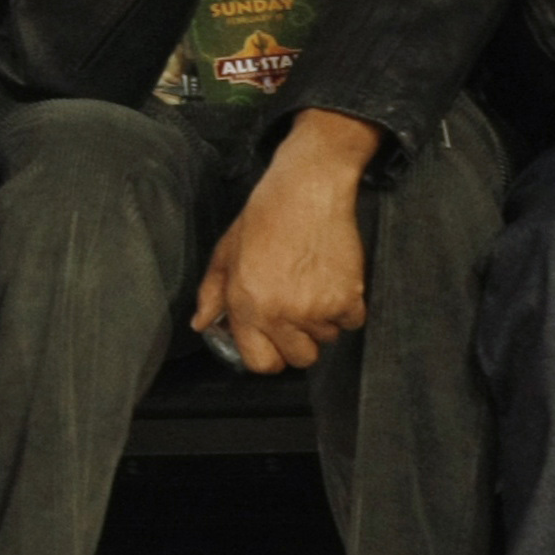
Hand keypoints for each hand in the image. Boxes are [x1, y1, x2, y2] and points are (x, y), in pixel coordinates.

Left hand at [191, 109, 379, 373]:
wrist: (306, 191)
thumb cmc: (262, 219)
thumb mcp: (225, 255)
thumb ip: (212, 294)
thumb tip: (202, 323)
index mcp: (248, 306)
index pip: (261, 363)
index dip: (268, 355)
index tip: (272, 341)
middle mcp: (282, 314)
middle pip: (299, 359)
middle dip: (298, 342)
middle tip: (295, 314)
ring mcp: (318, 308)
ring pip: (327, 338)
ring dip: (322, 321)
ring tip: (312, 286)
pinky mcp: (350, 297)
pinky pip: (352, 322)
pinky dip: (347, 308)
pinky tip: (333, 282)